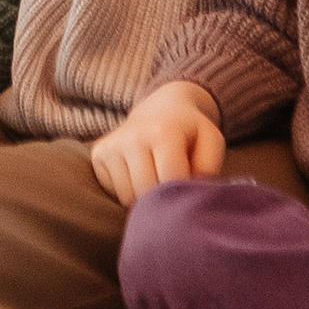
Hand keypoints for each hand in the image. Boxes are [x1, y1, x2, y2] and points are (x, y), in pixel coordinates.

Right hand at [89, 80, 225, 204]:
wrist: (159, 108)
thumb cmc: (188, 131)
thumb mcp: (210, 141)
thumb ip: (208, 167)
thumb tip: (189, 194)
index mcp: (163, 132)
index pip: (170, 181)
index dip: (181, 194)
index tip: (187, 191)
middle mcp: (132, 137)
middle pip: (146, 191)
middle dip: (162, 200)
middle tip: (172, 190)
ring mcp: (112, 145)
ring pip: (128, 197)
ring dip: (144, 199)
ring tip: (157, 181)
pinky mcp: (98, 154)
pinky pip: (113, 192)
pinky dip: (129, 193)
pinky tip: (139, 177)